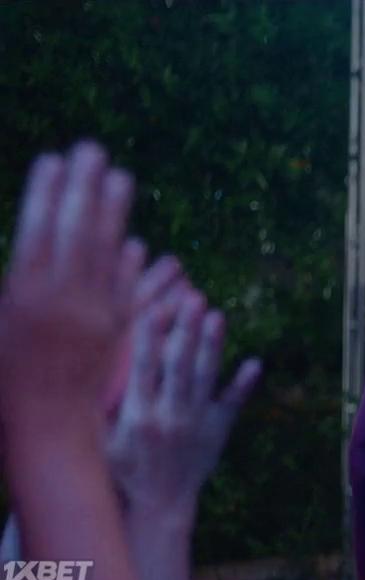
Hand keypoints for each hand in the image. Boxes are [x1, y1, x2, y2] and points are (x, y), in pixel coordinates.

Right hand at [0, 143, 143, 419]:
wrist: (46, 430)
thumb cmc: (3, 381)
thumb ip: (10, 286)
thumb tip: (27, 247)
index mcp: (22, 294)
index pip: (36, 231)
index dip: (45, 193)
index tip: (51, 159)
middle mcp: (61, 299)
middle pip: (76, 231)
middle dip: (84, 188)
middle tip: (92, 149)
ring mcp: (94, 314)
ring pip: (108, 254)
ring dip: (115, 213)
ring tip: (122, 176)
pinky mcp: (117, 333)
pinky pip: (126, 288)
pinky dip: (130, 261)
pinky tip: (134, 238)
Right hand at [107, 271, 262, 515]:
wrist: (159, 505)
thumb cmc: (124, 469)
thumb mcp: (102, 442)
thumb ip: (101, 409)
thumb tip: (88, 370)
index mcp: (139, 415)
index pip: (144, 369)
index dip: (149, 337)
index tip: (154, 307)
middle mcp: (170, 415)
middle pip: (180, 366)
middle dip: (186, 330)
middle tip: (193, 298)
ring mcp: (198, 422)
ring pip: (206, 378)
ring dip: (213, 345)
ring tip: (217, 315)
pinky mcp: (218, 430)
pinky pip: (233, 403)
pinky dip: (244, 384)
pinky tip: (255, 362)